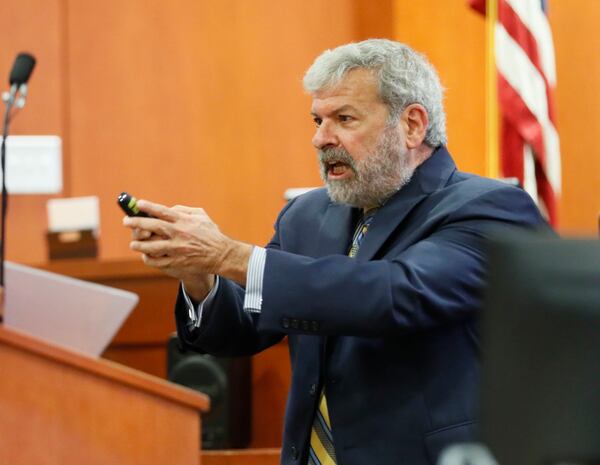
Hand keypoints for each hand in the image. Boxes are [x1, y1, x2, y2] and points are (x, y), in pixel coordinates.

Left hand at [123, 200, 251, 298]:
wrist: (221, 255)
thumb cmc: (211, 234)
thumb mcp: (201, 216)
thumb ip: (184, 210)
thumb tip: (168, 208)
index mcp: (184, 221)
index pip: (162, 211)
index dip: (148, 207)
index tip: (137, 204)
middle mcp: (178, 233)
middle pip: (152, 226)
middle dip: (136, 223)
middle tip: (126, 221)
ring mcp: (177, 249)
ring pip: (151, 246)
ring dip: (139, 244)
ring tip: (133, 244)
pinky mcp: (177, 262)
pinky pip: (157, 261)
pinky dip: (149, 259)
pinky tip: (145, 255)